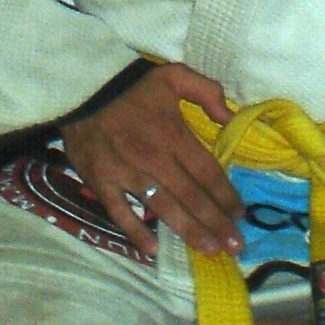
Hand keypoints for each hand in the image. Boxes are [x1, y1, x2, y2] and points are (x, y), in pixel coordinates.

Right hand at [62, 62, 243, 262]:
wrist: (83, 86)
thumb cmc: (132, 85)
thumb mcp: (175, 75)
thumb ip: (207, 91)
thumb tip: (230, 118)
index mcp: (173, 135)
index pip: (207, 172)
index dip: (226, 195)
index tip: (240, 214)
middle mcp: (154, 159)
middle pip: (191, 197)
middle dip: (216, 223)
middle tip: (235, 246)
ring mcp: (126, 173)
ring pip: (163, 208)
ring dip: (188, 231)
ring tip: (209, 249)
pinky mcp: (101, 181)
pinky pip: (119, 212)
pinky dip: (135, 232)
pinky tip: (152, 249)